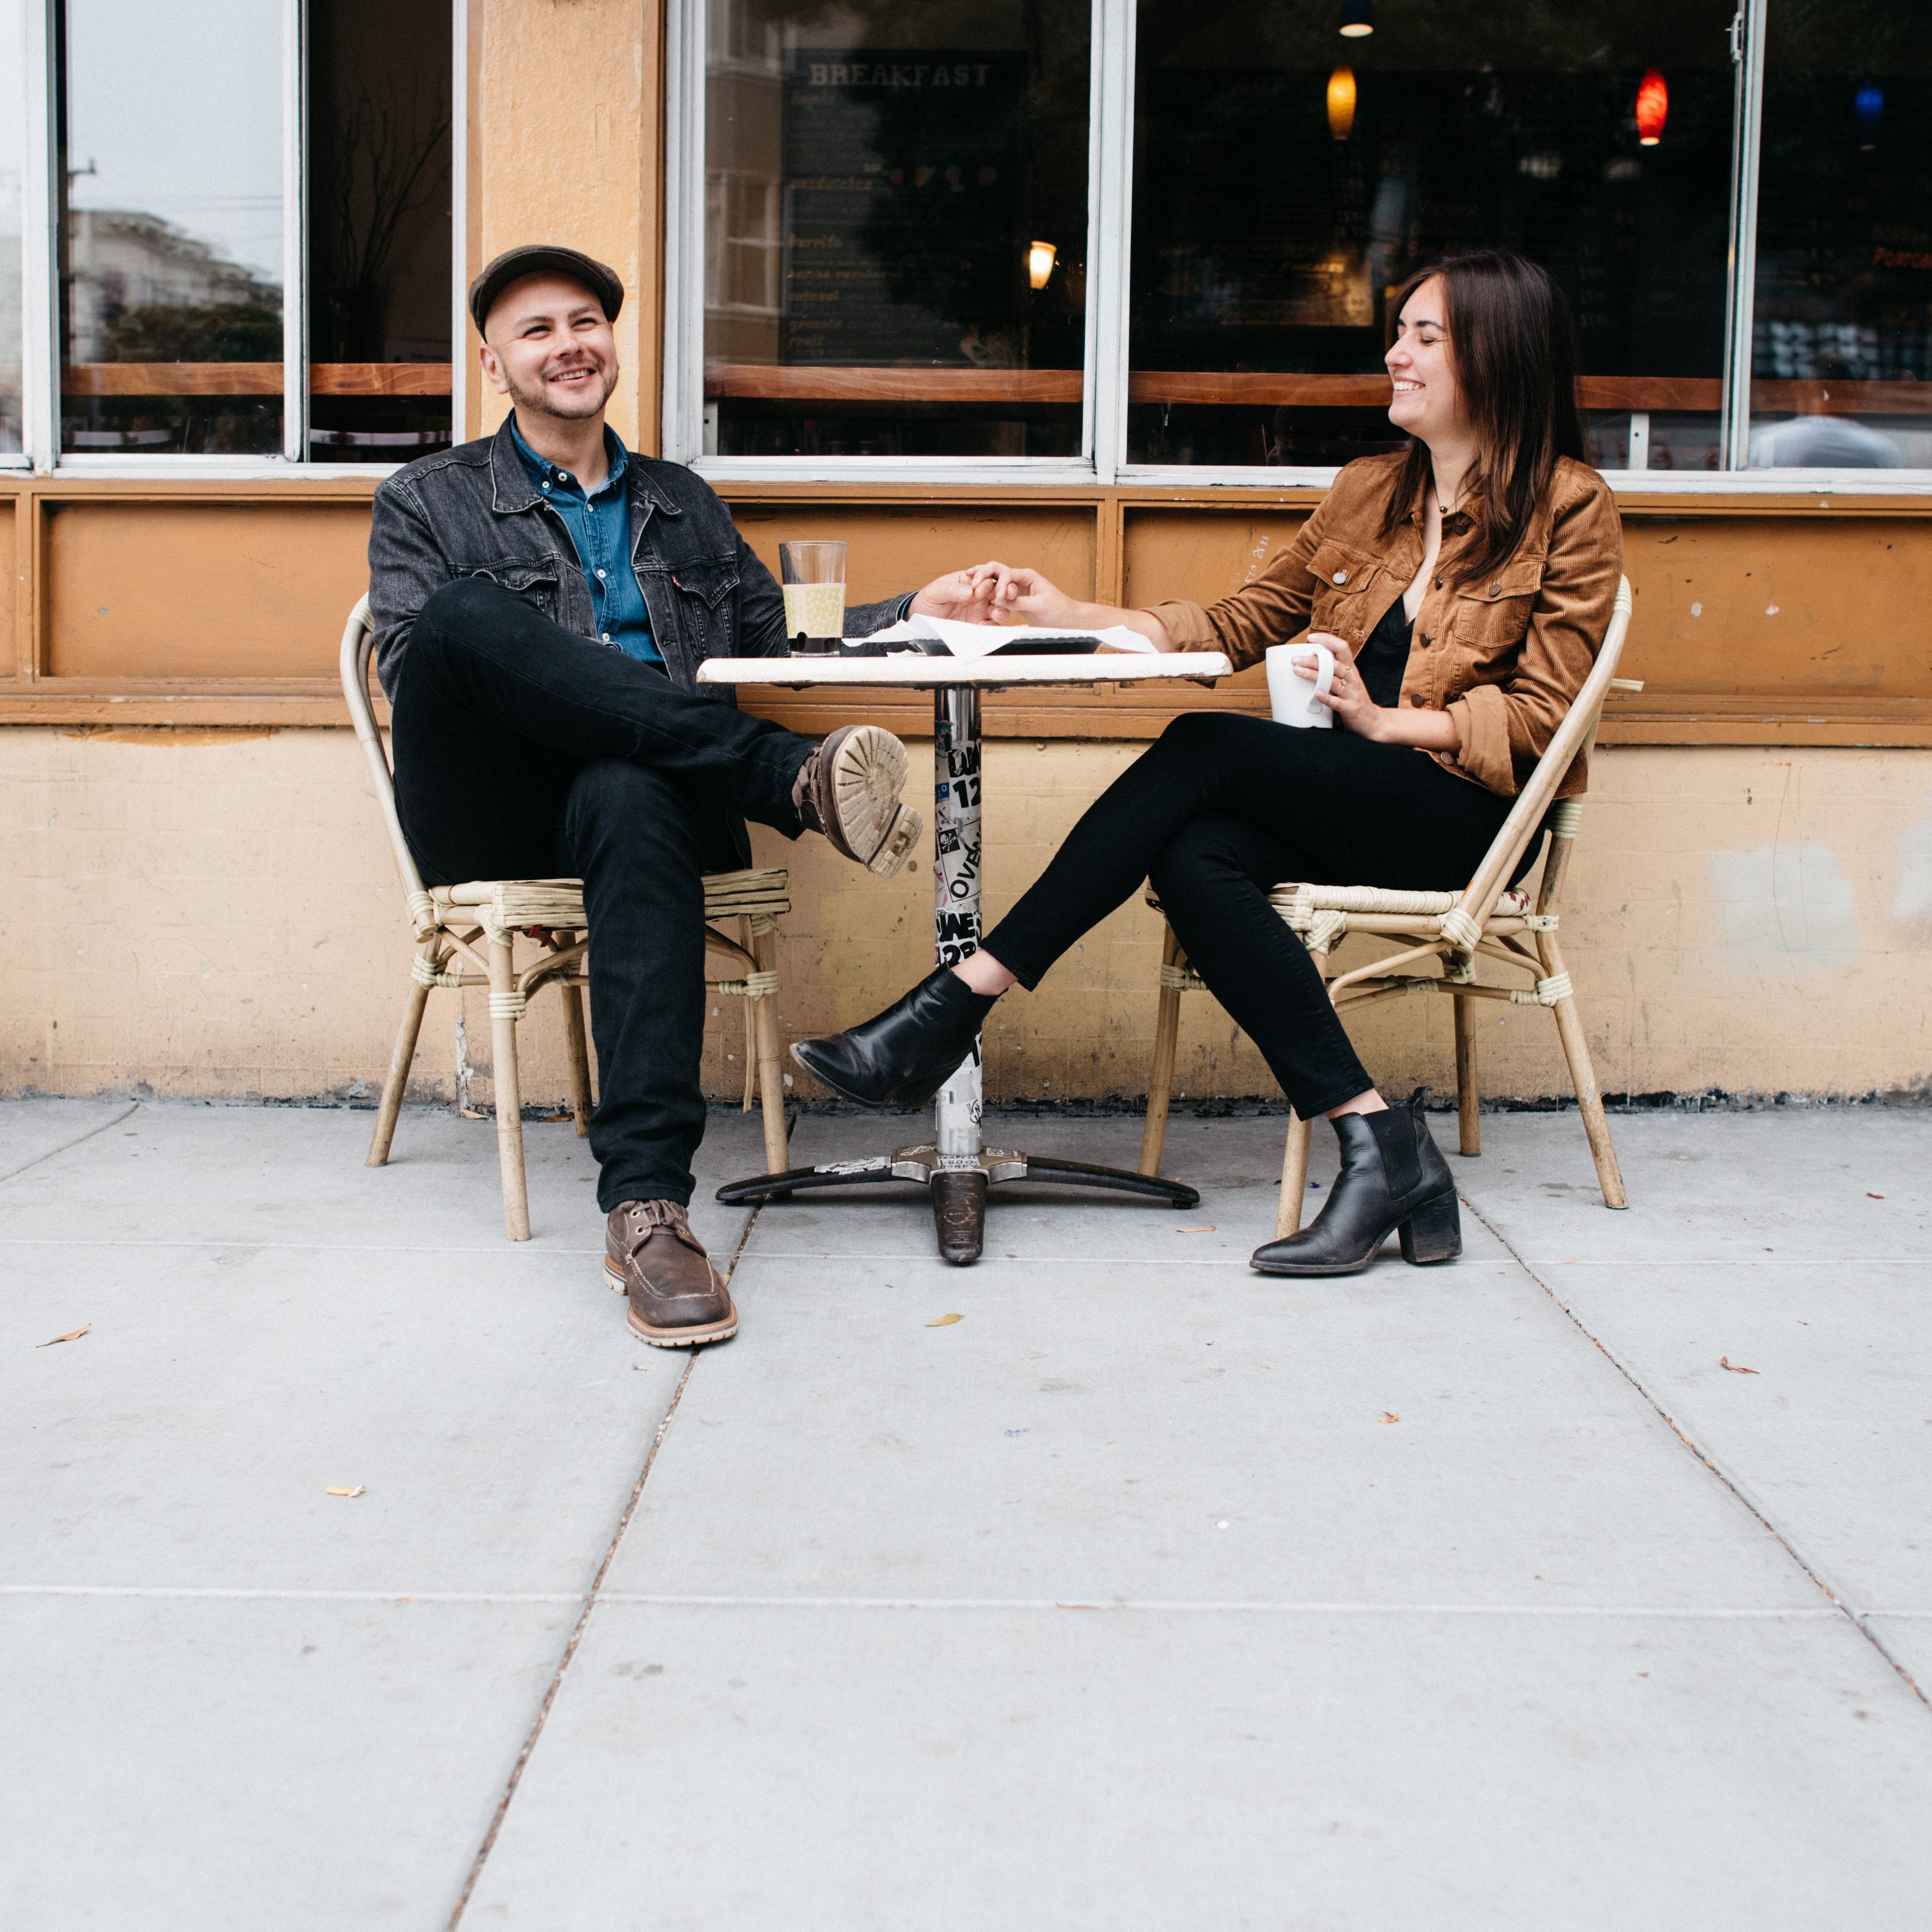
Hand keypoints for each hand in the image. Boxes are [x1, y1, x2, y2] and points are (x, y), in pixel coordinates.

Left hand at [909, 567, 1002, 623]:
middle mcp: (978, 595)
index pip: (985, 578)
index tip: (978, 592)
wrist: (921, 621)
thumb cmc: (927, 601)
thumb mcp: (935, 592)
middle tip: (998, 600)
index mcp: (969, 581)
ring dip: (1002, 610)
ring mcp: (980, 610)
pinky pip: (992, 625)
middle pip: (998, 592)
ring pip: (1000, 608)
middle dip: (1003, 594)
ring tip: (995, 614)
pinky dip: (992, 626)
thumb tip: (970, 591)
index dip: (985, 583)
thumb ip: (952, 589)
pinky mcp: (978, 625)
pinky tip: (983, 626)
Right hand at [962, 560, 1080, 627]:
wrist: (1067, 618)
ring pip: (995, 582)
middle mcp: (1019, 579)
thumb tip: (1001, 600)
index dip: (999, 584)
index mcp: (1027, 575)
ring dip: (983, 584)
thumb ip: (1019, 602)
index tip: (997, 597)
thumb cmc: (1058, 609)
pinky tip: (976, 597)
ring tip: (969, 586)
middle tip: (972, 583)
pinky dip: (987, 595)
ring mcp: (1015, 588)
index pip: (1007, 574)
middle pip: (997, 572)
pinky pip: (997, 595)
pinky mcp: (1014, 599)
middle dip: (984, 575)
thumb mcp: (1039, 606)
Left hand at [1301, 632, 1388, 738]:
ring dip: (1314, 674)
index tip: (1310, 638)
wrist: (1373, 722)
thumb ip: (1333, 673)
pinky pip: (1337, 702)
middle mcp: (1352, 678)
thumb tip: (1309, 662)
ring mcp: (1352, 693)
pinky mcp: (1350, 708)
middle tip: (1295, 659)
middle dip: (1313, 659)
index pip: (1341, 648)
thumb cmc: (1354, 700)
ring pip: (1332, 680)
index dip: (1327, 640)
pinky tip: (1316, 693)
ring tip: (1297, 671)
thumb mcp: (1347, 682)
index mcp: (1351, 669)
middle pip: (1333, 664)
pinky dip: (1326, 697)